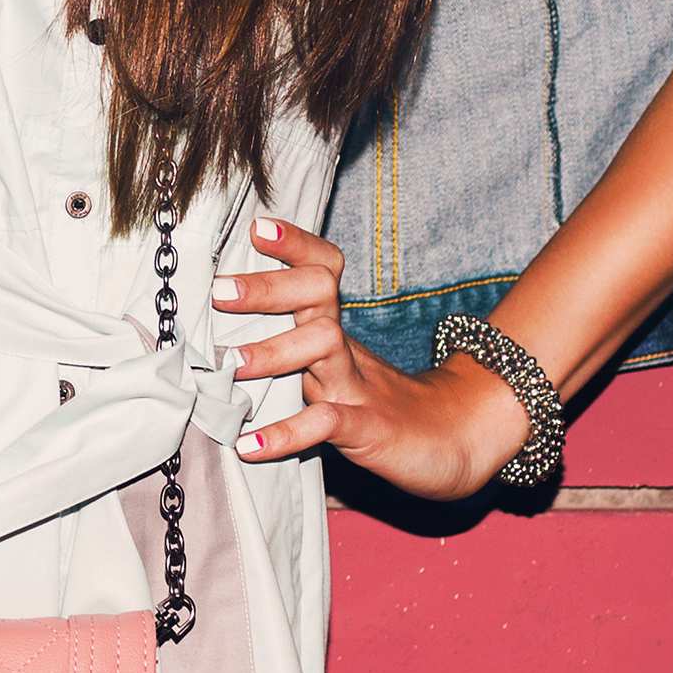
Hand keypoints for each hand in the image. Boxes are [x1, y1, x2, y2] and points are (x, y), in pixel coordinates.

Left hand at [216, 216, 538, 500]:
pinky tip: (250, 445)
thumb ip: (288, 352)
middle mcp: (343, 349)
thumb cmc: (380, 405)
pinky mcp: (367, 430)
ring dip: (274, 352)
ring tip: (229, 366)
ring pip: (322, 346)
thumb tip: (217, 344)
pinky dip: (287, 434)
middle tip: (219, 290)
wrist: (454, 442)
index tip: (258, 227)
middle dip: (268, 288)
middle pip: (317, 293)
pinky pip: (325, 423)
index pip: (320, 268)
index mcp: (334, 329)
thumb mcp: (331, 371)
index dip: (295, 244)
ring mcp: (358, 387)